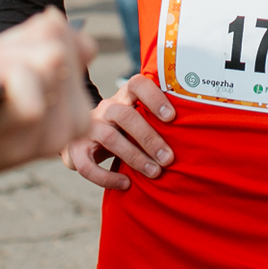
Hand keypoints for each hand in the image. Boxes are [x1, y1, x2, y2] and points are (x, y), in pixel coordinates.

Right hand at [62, 73, 175, 191]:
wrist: (81, 138)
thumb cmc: (121, 130)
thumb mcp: (135, 118)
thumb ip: (154, 121)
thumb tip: (191, 134)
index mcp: (123, 98)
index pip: (136, 84)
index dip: (154, 97)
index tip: (172, 117)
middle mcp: (105, 109)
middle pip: (126, 116)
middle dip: (149, 138)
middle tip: (169, 158)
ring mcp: (89, 128)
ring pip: (110, 138)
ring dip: (135, 157)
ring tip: (155, 172)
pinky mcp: (76, 150)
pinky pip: (88, 166)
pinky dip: (107, 177)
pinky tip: (126, 184)